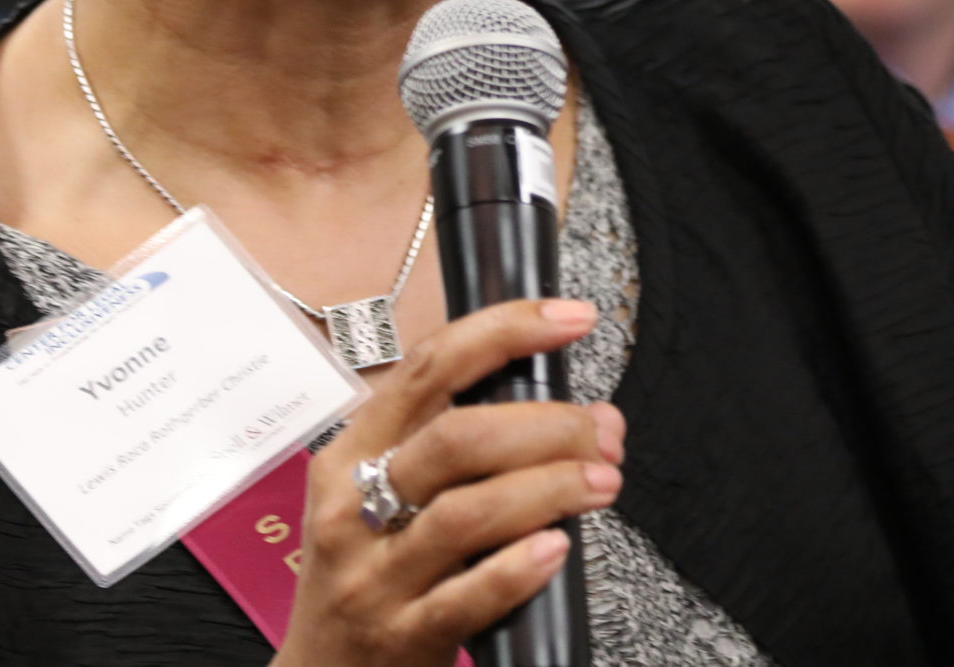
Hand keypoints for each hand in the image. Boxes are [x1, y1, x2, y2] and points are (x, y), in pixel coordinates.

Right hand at [278, 300, 621, 666]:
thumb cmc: (369, 571)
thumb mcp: (376, 495)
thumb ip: (451, 449)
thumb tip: (570, 413)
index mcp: (349, 455)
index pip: (428, 369)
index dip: (504, 331)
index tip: (570, 318)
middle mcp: (352, 508)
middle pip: (457, 439)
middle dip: (548, 425)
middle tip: (604, 432)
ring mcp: (374, 577)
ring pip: (468, 512)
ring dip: (550, 487)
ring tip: (602, 482)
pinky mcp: (402, 636)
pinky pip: (467, 596)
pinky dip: (519, 567)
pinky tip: (557, 548)